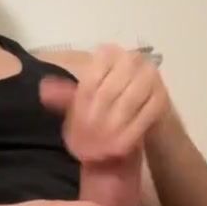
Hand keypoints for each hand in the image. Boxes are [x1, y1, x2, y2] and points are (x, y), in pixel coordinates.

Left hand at [40, 45, 168, 164]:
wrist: (140, 118)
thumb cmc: (106, 106)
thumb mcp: (81, 101)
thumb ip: (64, 96)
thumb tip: (44, 90)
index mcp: (107, 54)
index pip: (89, 82)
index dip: (79, 110)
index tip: (71, 132)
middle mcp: (131, 59)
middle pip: (106, 94)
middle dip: (93, 123)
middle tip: (81, 147)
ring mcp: (150, 76)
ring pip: (125, 106)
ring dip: (110, 131)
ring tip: (97, 151)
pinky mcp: (162, 97)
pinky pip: (144, 118)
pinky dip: (129, 135)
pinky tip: (117, 150)